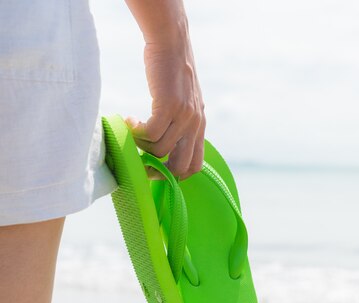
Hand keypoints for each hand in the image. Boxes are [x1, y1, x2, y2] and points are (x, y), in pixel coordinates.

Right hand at [125, 40, 205, 180]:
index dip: (175, 174)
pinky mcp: (169, 106)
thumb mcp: (184, 100)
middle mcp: (195, 125)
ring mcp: (184, 117)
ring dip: (140, 144)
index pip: (195, 165)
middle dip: (157, 171)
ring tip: (133, 128)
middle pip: (180, 167)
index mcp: (200, 126)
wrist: (172, 43)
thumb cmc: (172, 71)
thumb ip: (181, 121)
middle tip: (140, 161)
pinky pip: (151, 133)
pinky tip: (130, 119)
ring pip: (159, 150)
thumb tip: (166, 143)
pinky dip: (136, 132)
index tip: (156, 167)